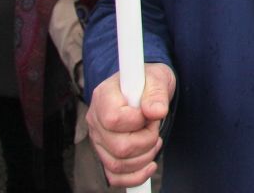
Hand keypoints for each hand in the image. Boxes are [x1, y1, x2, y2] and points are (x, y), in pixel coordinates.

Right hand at [86, 61, 174, 187]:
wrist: (145, 87)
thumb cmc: (149, 81)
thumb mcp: (157, 78)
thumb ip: (156, 93)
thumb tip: (156, 112)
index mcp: (103, 97)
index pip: (113, 119)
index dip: (137, 121)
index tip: (150, 113)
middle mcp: (96, 120)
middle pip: (118, 147)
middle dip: (146, 141)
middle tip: (155, 127)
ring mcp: (98, 140)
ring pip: (117, 164)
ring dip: (144, 157)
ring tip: (154, 140)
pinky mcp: (105, 154)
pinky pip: (114, 176)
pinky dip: (135, 176)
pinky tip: (150, 164)